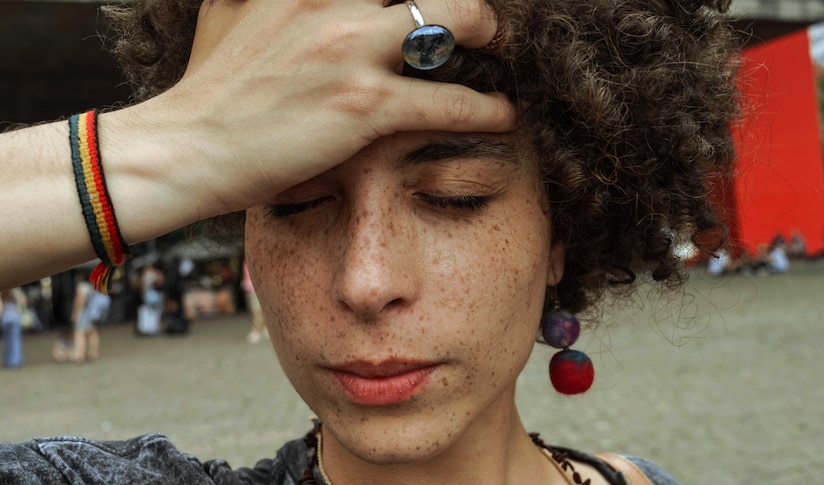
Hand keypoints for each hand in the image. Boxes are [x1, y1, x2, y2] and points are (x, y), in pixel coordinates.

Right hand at [102, 0, 515, 227]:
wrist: (188, 149)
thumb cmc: (211, 88)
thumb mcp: (233, 10)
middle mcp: (331, 2)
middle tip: (477, 12)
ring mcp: (352, 50)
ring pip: (457, 17)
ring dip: (486, 30)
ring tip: (495, 45)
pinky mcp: (365, 106)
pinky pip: (450, 101)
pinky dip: (487, 108)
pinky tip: (502, 114)